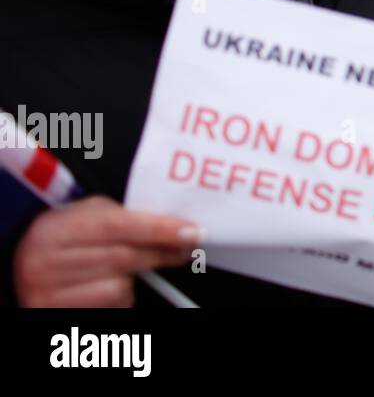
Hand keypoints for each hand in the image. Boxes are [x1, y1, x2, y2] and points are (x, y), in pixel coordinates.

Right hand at [13, 196, 199, 307]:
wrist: (23, 270)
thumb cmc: (66, 239)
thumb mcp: (85, 217)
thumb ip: (122, 216)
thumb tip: (174, 225)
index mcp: (55, 229)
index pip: (117, 226)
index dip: (159, 229)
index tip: (192, 232)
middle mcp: (46, 262)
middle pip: (124, 258)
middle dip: (162, 253)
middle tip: (186, 249)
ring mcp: (48, 293)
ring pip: (119, 287)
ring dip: (135, 279)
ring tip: (128, 270)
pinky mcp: (57, 314)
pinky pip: (111, 306)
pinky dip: (121, 297)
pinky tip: (111, 286)